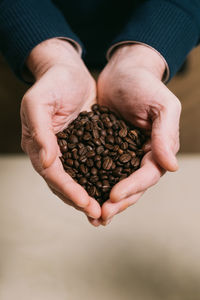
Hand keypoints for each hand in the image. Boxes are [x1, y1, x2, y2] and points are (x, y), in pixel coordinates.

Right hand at [21, 39, 100, 220]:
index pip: (53, 174)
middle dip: (81, 200)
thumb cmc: (53, 83)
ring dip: (91, 197)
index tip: (85, 203)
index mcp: (39, 145)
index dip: (68, 190)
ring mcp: (69, 151)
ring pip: (79, 180)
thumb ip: (40, 131)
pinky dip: (100, 182)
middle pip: (65, 184)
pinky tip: (112, 191)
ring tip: (105, 213)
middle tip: (99, 215)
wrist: (68, 71)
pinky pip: (92, 168)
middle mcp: (53, 153)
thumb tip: (46, 162)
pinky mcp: (84, 146)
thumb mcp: (38, 102)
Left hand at [94, 44, 180, 225]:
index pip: (147, 175)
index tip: (113, 195)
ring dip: (104, 199)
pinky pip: (99, 170)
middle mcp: (141, 156)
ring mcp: (123, 154)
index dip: (132, 187)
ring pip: (115, 182)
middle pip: (131, 186)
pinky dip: (92, 183)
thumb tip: (172, 166)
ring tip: (90, 214)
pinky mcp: (107, 149)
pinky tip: (80, 192)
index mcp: (157, 148)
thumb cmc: (145, 85)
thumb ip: (165, 135)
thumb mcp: (162, 106)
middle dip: (117, 202)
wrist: (124, 72)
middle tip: (100, 215)